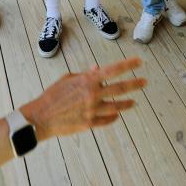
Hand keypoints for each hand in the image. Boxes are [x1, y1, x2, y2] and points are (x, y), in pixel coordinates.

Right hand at [23, 58, 146, 141]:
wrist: (41, 117)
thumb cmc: (52, 95)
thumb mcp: (68, 79)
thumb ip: (84, 75)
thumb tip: (97, 69)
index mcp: (87, 81)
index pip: (112, 70)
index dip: (128, 65)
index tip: (139, 62)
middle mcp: (92, 94)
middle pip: (119, 88)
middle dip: (134, 84)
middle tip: (144, 82)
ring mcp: (92, 110)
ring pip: (116, 107)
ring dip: (126, 103)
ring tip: (133, 102)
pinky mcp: (90, 124)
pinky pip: (106, 120)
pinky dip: (113, 117)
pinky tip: (117, 115)